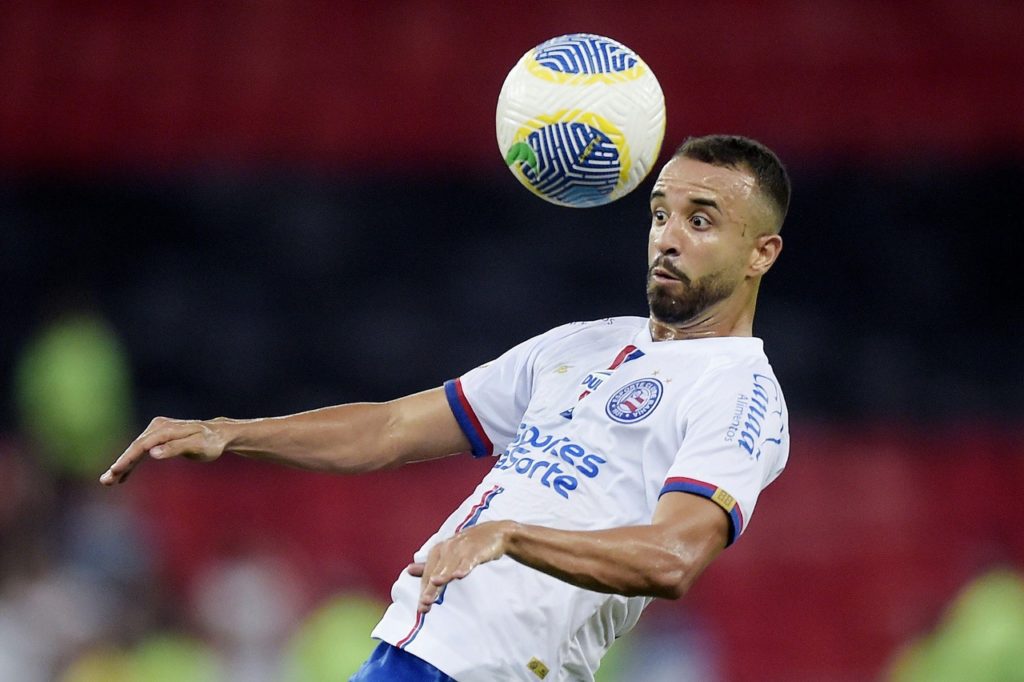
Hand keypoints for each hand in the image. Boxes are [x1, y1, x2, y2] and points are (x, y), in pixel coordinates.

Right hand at [99, 417, 228, 485]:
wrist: (218, 434)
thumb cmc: (211, 442)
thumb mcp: (197, 447)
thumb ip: (175, 448)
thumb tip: (152, 453)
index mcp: (167, 429)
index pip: (142, 446)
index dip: (128, 459)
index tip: (116, 471)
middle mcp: (159, 426)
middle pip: (135, 447)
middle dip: (120, 464)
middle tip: (105, 481)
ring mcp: (157, 429)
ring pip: (136, 449)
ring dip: (123, 465)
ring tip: (108, 481)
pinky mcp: (158, 435)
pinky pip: (142, 450)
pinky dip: (133, 462)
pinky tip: (123, 476)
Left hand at [407, 520, 514, 612]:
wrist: (495, 533)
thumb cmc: (468, 547)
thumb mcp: (447, 556)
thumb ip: (429, 565)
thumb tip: (408, 570)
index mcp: (438, 551)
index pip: (428, 574)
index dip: (424, 590)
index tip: (421, 608)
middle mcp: (447, 549)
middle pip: (436, 571)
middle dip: (430, 587)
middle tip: (425, 604)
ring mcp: (462, 549)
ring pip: (450, 565)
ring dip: (443, 575)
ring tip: (435, 584)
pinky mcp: (476, 550)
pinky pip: (469, 560)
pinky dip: (464, 567)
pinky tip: (459, 575)